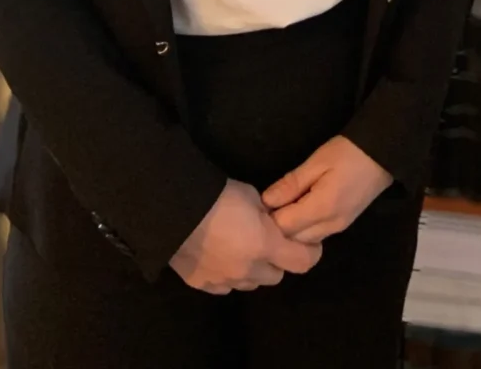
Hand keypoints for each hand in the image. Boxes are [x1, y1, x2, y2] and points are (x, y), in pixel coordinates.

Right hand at [170, 179, 322, 293]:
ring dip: (252, 269)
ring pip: (250, 284)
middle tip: (267, 241)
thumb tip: (270, 220)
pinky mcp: (203, 285)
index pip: (303, 261)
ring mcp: (224, 281)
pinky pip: (225, 286)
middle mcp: (248, 270)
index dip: (310, 252)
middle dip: (276, 260)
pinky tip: (217, 256)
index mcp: (265, 245)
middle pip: (276, 276)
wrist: (171, 209)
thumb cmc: (215, 195)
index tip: (308, 244)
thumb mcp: (250, 194)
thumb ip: (266, 213)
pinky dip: (228, 275)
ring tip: (238, 247)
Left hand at [262, 136, 393, 242]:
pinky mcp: (343, 225)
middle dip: (278, 225)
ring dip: (291, 228)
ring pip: (304, 241)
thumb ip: (291, 184)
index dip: (269, 216)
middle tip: (269, 204)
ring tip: (283, 205)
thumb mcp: (316, 163)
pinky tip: (298, 209)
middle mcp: (330, 226)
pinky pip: (315, 235)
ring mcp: (339, 228)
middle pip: (293, 239)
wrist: (382, 156)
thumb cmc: (347, 154)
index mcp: (322, 209)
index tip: (260, 202)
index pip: (284, 227)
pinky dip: (303, 228)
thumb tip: (266, 201)